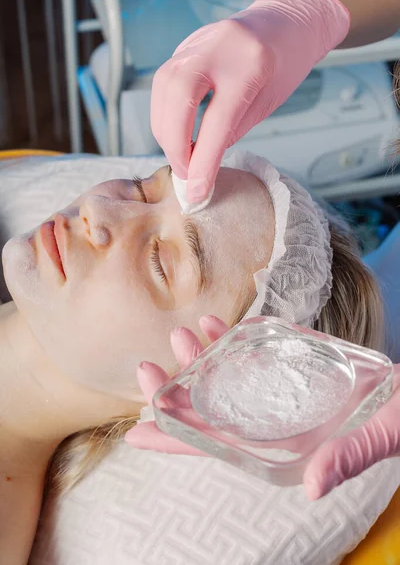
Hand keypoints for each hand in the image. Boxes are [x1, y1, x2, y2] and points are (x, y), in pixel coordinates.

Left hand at [127, 314, 399, 500]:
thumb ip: (344, 460)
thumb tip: (313, 485)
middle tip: (149, 365)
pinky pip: (256, 354)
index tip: (136, 428)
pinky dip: (236, 338)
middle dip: (177, 388)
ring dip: (203, 355)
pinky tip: (220, 323)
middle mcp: (272, 419)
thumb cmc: (396, 421)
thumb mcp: (374, 440)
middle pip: (211, 408)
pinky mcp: (294, 366)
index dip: (176, 439)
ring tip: (184, 331)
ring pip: (229, 376)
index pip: (217, 446)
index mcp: (281, 447)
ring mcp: (281, 390)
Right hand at [151, 0, 348, 202]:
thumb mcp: (266, 103)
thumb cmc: (283, 65)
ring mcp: (197, 41)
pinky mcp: (184, 46)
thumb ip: (232, 130)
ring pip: (163, 87)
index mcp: (250, 63)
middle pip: (178, 97)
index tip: (197, 191)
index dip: (204, 161)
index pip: (218, 120)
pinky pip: (164, 83)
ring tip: (181, 156)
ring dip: (164, 130)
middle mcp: (218, 46)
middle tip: (185, 172)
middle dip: (174, 143)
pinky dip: (165, 113)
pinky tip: (176, 132)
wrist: (286, 21)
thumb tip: (200, 164)